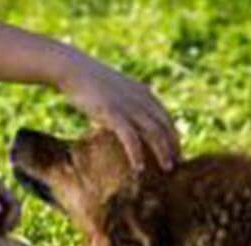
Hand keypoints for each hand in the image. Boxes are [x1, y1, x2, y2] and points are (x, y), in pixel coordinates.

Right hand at [57, 53, 179, 171]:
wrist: (74, 70)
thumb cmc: (91, 83)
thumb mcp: (117, 92)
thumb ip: (128, 104)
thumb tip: (128, 123)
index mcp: (144, 93)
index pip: (167, 118)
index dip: (174, 136)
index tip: (176, 153)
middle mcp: (141, 99)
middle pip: (165, 127)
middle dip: (173, 147)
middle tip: (175, 166)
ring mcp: (128, 106)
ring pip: (154, 133)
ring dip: (163, 152)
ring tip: (166, 169)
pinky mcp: (113, 113)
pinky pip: (131, 138)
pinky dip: (137, 154)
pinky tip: (138, 168)